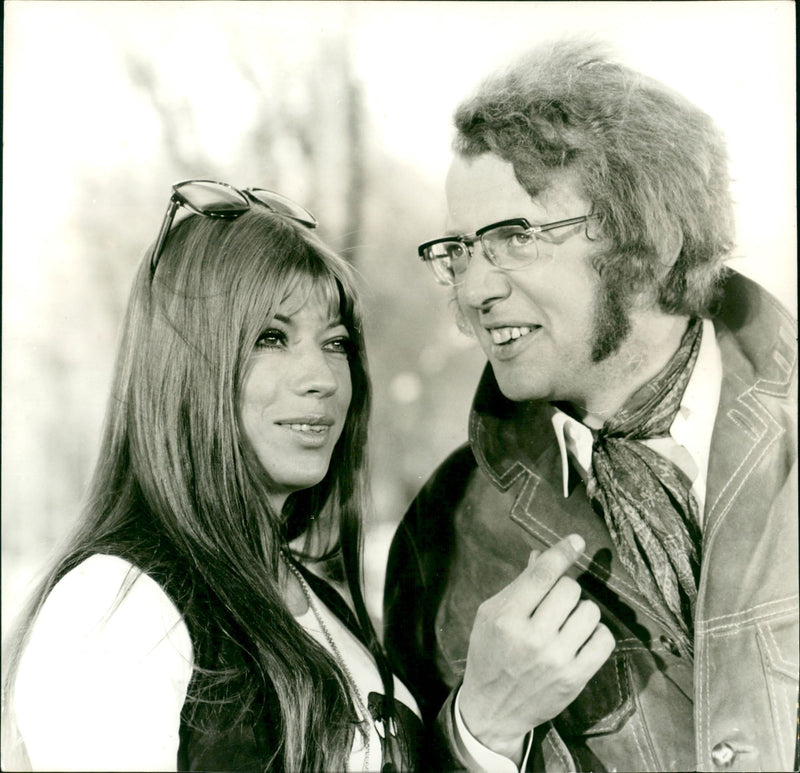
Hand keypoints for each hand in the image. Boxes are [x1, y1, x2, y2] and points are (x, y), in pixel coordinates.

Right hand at [458, 534, 614, 762]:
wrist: (492, 709)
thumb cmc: (489, 653)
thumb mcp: (491, 614)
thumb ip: (519, 585)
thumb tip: (543, 555)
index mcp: (506, 617)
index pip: (542, 575)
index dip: (562, 553)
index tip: (577, 540)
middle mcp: (532, 638)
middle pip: (570, 589)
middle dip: (565, 589)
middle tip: (555, 603)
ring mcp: (556, 660)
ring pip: (590, 611)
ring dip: (581, 611)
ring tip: (567, 622)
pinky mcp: (575, 679)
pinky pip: (604, 640)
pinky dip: (597, 633)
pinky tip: (581, 637)